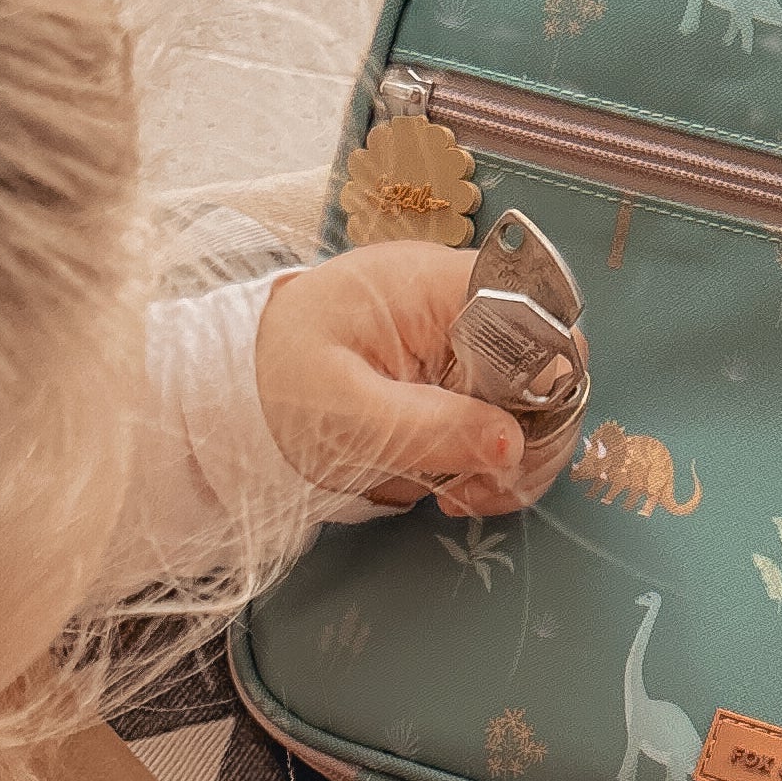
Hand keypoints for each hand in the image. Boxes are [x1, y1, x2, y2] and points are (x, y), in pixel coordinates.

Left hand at [253, 244, 537, 516]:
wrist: (232, 385)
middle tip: (484, 488)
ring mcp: (456, 331)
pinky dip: (484, 452)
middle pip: (547, 361)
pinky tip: (453, 481)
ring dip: (509, 454)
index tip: (511, 445)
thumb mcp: (351, 418)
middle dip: (530, 435)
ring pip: (528, 393)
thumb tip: (512, 445)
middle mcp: (458, 297)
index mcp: (437, 286)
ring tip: (461, 494)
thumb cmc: (279, 385)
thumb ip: (434, 429)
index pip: (540, 315)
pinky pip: (496, 407)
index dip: (549, 383)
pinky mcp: (448, 366)